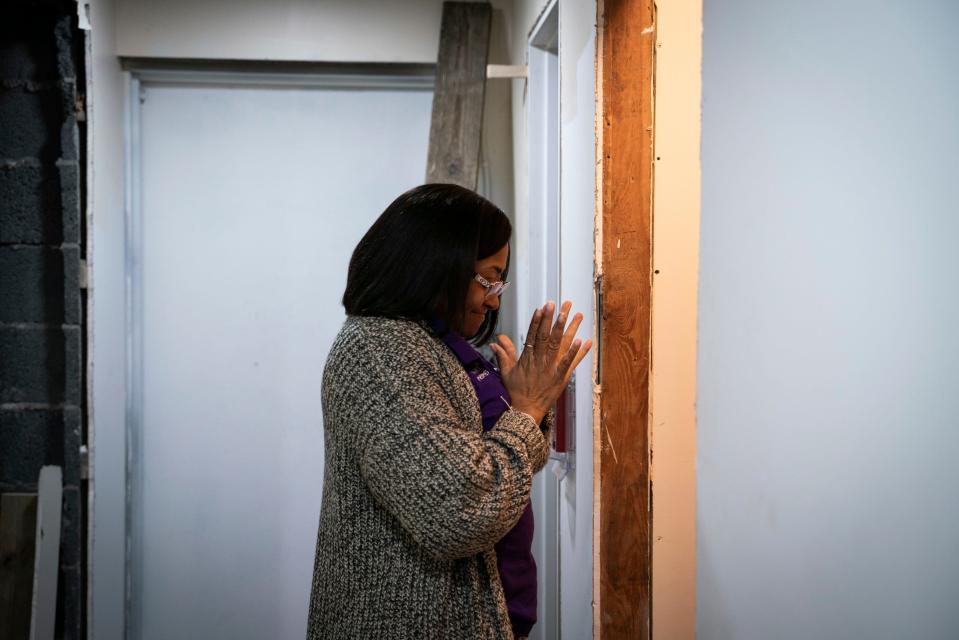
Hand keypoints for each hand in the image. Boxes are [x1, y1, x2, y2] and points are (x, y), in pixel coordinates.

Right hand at [489, 300, 591, 424]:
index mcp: (527, 357)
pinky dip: (576, 352)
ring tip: (574, 315)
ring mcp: (551, 368)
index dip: (538, 320)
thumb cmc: (516, 391)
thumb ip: (504, 355)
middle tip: (558, 304)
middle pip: (547, 335)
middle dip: (553, 319)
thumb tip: (496, 342)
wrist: (526, 409)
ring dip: (567, 329)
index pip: (533, 334)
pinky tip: (583, 341)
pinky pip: (569, 363)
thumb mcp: (506, 372)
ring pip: (560, 345)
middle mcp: (539, 360)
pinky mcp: (560, 377)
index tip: (542, 307)